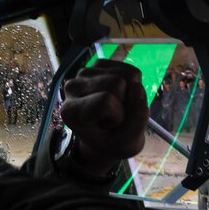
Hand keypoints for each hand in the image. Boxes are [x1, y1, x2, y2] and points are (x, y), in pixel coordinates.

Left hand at [60, 59, 147, 175]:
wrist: (106, 137)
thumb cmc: (112, 143)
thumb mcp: (128, 144)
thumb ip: (137, 119)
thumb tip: (137, 85)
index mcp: (71, 111)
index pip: (105, 100)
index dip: (118, 116)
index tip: (109, 127)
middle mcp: (72, 87)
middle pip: (117, 83)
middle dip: (125, 103)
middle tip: (115, 118)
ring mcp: (84, 73)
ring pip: (126, 76)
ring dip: (130, 95)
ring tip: (117, 109)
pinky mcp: (99, 65)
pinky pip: (131, 71)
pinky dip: (133, 86)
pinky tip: (120, 97)